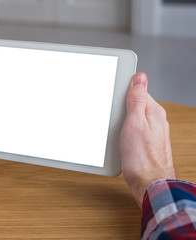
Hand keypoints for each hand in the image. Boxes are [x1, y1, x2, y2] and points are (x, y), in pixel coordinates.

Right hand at [120, 72, 175, 207]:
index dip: (123, 92)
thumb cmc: (142, 158)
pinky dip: (123, 132)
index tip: (112, 95)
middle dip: (120, 109)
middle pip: (134, 105)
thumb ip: (137, 100)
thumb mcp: (135, 124)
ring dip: (121, 122)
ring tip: (116, 132)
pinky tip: (119, 140)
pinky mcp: (144, 142)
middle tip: (113, 119)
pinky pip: (131, 130)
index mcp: (155, 112)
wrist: (148, 184)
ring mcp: (151, 132)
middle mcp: (156, 120)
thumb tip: (140, 78)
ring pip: (131, 118)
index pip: (138, 91)